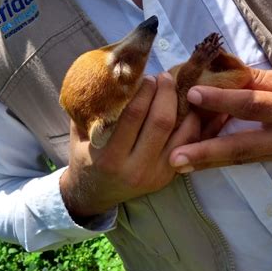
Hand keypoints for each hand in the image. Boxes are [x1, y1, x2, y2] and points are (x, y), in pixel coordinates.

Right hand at [60, 73, 200, 218]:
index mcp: (110, 157)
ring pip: (180, 134)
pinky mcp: (168, 177)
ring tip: (177, 90)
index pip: (133, 115)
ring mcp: (155, 175)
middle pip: (161, 122)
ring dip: (182, 107)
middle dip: (166, 93)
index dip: (144, 90)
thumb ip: (90, 109)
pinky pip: (187, 145)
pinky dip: (191, 124)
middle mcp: (135, 168)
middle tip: (164, 77)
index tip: (147, 75)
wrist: (92, 196)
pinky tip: (187, 108)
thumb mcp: (79, 135)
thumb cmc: (84, 158)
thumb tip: (105, 74)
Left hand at [169, 67, 271, 171]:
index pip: (252, 104)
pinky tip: (201, 159)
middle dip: (206, 154)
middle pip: (242, 148)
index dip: (222, 99)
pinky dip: (224, 160)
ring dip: (209, 163)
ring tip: (178, 165)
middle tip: (175, 158)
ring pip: (242, 160)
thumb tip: (221, 68)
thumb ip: (257, 79)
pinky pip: (249, 160)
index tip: (192, 93)